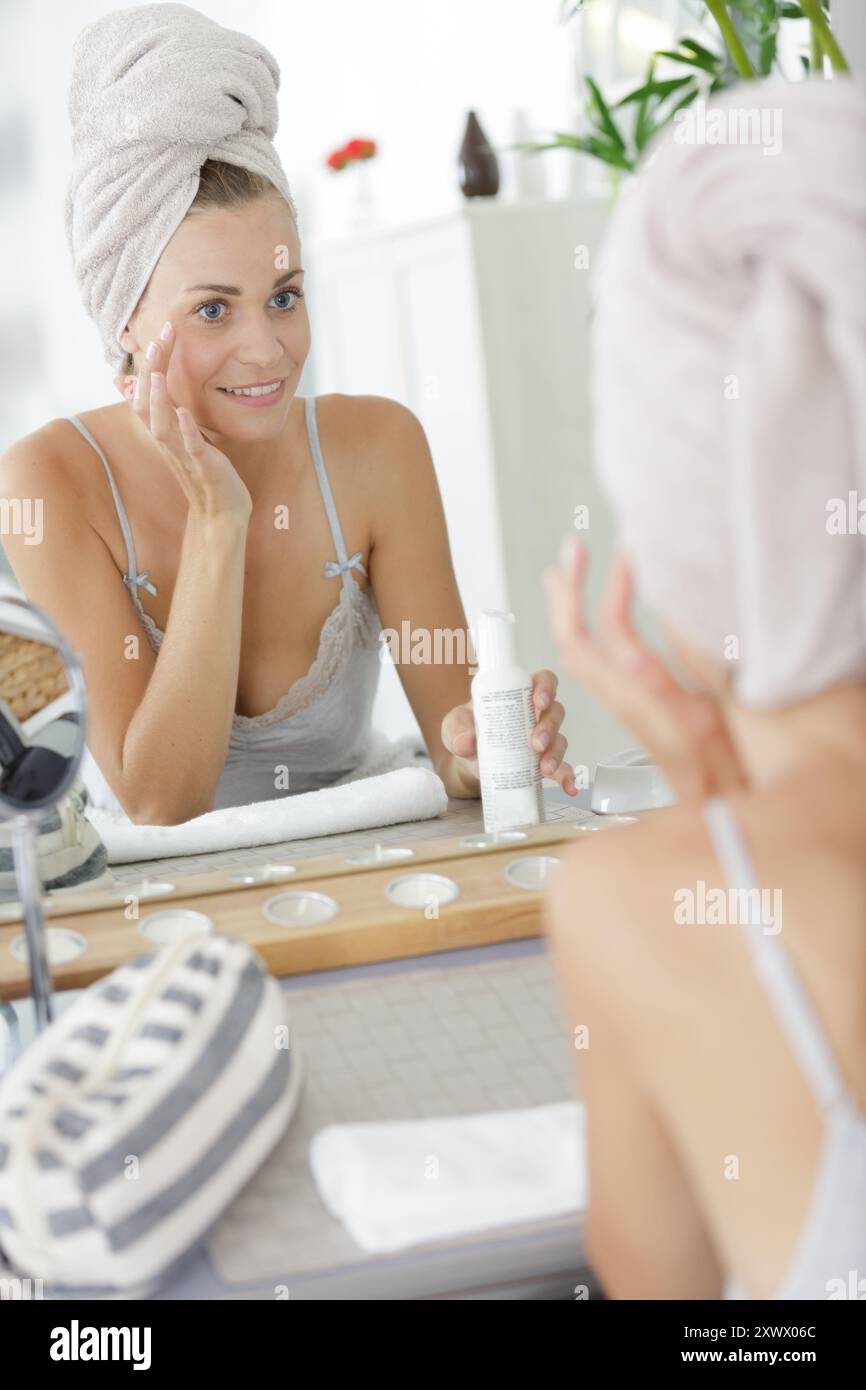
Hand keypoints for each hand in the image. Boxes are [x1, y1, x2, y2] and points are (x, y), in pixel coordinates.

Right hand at [114, 324, 251, 523]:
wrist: (222, 511)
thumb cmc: (204, 471)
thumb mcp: (180, 435)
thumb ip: (160, 410)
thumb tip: (131, 384)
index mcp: (163, 431)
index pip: (147, 393)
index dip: (150, 363)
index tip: (161, 332)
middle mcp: (167, 442)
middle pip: (146, 405)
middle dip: (149, 372)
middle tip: (155, 340)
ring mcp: (184, 455)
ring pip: (160, 428)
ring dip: (157, 401)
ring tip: (156, 374)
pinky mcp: (204, 468)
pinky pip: (192, 448)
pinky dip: (187, 431)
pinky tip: (185, 413)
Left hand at [441, 669, 578, 795]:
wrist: (466, 761)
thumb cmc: (465, 731)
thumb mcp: (454, 724)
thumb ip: (456, 729)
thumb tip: (466, 742)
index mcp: (518, 695)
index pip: (543, 681)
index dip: (546, 687)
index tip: (539, 701)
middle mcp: (535, 715)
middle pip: (555, 712)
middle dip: (548, 726)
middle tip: (535, 743)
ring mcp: (542, 739)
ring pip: (560, 739)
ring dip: (555, 753)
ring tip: (544, 768)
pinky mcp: (542, 763)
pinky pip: (561, 768)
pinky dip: (566, 777)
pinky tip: (569, 786)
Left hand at [542, 538, 746, 803]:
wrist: (726, 818)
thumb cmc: (725, 778)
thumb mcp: (705, 724)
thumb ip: (670, 685)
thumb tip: (628, 651)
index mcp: (639, 697)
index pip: (603, 636)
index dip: (605, 590)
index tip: (618, 552)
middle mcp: (628, 700)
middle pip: (577, 643)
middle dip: (569, 595)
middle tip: (571, 552)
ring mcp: (633, 704)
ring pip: (585, 655)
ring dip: (572, 611)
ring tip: (567, 576)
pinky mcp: (643, 709)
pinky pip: (603, 665)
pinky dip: (595, 632)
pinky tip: (602, 619)